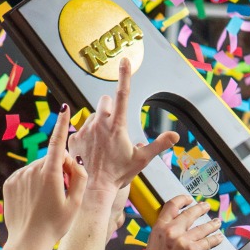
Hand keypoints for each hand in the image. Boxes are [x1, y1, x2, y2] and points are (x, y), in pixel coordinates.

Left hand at [0, 109, 85, 249]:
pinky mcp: (10, 182)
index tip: (65, 109)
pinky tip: (36, 200)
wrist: (27, 242)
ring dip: (46, 176)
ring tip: (48, 200)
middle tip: (64, 191)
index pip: (57, 143)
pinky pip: (26, 175)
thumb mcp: (76, 203)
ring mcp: (19, 176)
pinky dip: (33, 182)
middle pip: (51, 159)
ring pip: (39, 167)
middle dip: (60, 168)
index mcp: (49, 174)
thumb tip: (73, 159)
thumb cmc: (55, 225)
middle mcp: (32, 171)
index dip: (62, 124)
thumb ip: (79, 177)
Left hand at [71, 59, 175, 191]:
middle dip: (110, 107)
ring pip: (93, 115)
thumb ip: (159, 144)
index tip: (124, 60)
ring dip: (98, 123)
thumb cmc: (118, 175)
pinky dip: (86, 135)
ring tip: (103, 144)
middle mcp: (100, 124)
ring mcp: (85, 129)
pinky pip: (80, 128)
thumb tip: (176, 136)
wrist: (93, 189)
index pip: (123, 94)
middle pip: (105, 101)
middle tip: (114, 126)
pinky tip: (91, 150)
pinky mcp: (73, 137)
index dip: (125, 76)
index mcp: (118, 126)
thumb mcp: (142, 160)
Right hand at [142, 195, 222, 249]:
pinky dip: (215, 239)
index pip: (171, 206)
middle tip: (206, 206)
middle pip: (190, 214)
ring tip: (216, 222)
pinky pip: (207, 241)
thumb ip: (163, 231)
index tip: (189, 199)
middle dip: (200, 208)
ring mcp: (182, 240)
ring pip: (202, 228)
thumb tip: (172, 222)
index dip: (182, 200)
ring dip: (211, 224)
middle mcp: (171, 231)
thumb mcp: (154, 243)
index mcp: (159, 227)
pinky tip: (219, 237)